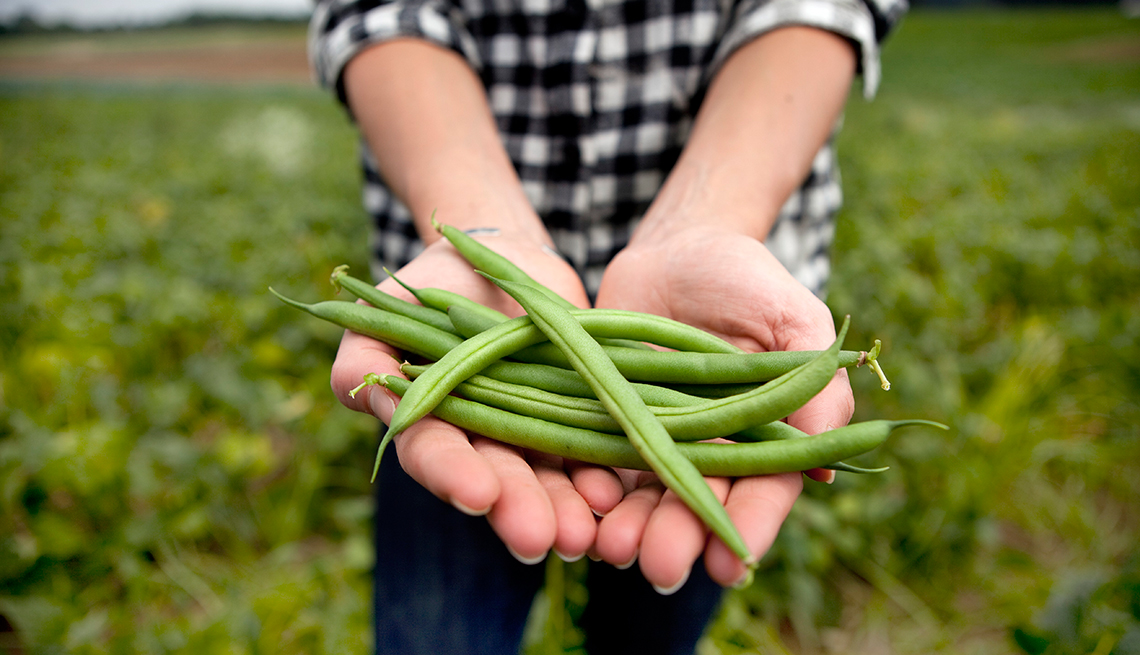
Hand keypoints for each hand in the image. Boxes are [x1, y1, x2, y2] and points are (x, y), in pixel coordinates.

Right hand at [330, 234, 624, 562]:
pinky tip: (614, 491)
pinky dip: (605, 472)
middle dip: (519, 509)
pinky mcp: (581, 412)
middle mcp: (485, 439)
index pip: (435, 454)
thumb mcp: (387, 309)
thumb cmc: (432, 284)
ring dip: (566, 509)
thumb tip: (360, 386)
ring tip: (583, 534)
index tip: (478, 495)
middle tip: (539, 539)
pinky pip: (595, 447)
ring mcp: (534, 430)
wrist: (503, 262)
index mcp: (432, 421)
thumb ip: (365, 353)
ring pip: (550, 478)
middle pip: (500, 480)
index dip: (454, 475)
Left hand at [592, 226, 853, 590]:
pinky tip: (582, 507)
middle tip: (662, 568)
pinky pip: (598, 460)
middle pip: (698, 504)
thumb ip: (812, 378)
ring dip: (632, 528)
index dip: (748, 528)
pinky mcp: (610, 419)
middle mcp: (710, 448)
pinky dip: (591, 488)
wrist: (676, 250)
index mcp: (764, 435)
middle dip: (681, 539)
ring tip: (614, 549)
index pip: (762, 491)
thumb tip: (824, 462)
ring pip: (646, 496)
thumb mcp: (792, 317)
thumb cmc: (747, 280)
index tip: (731, 563)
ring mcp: (657, 437)